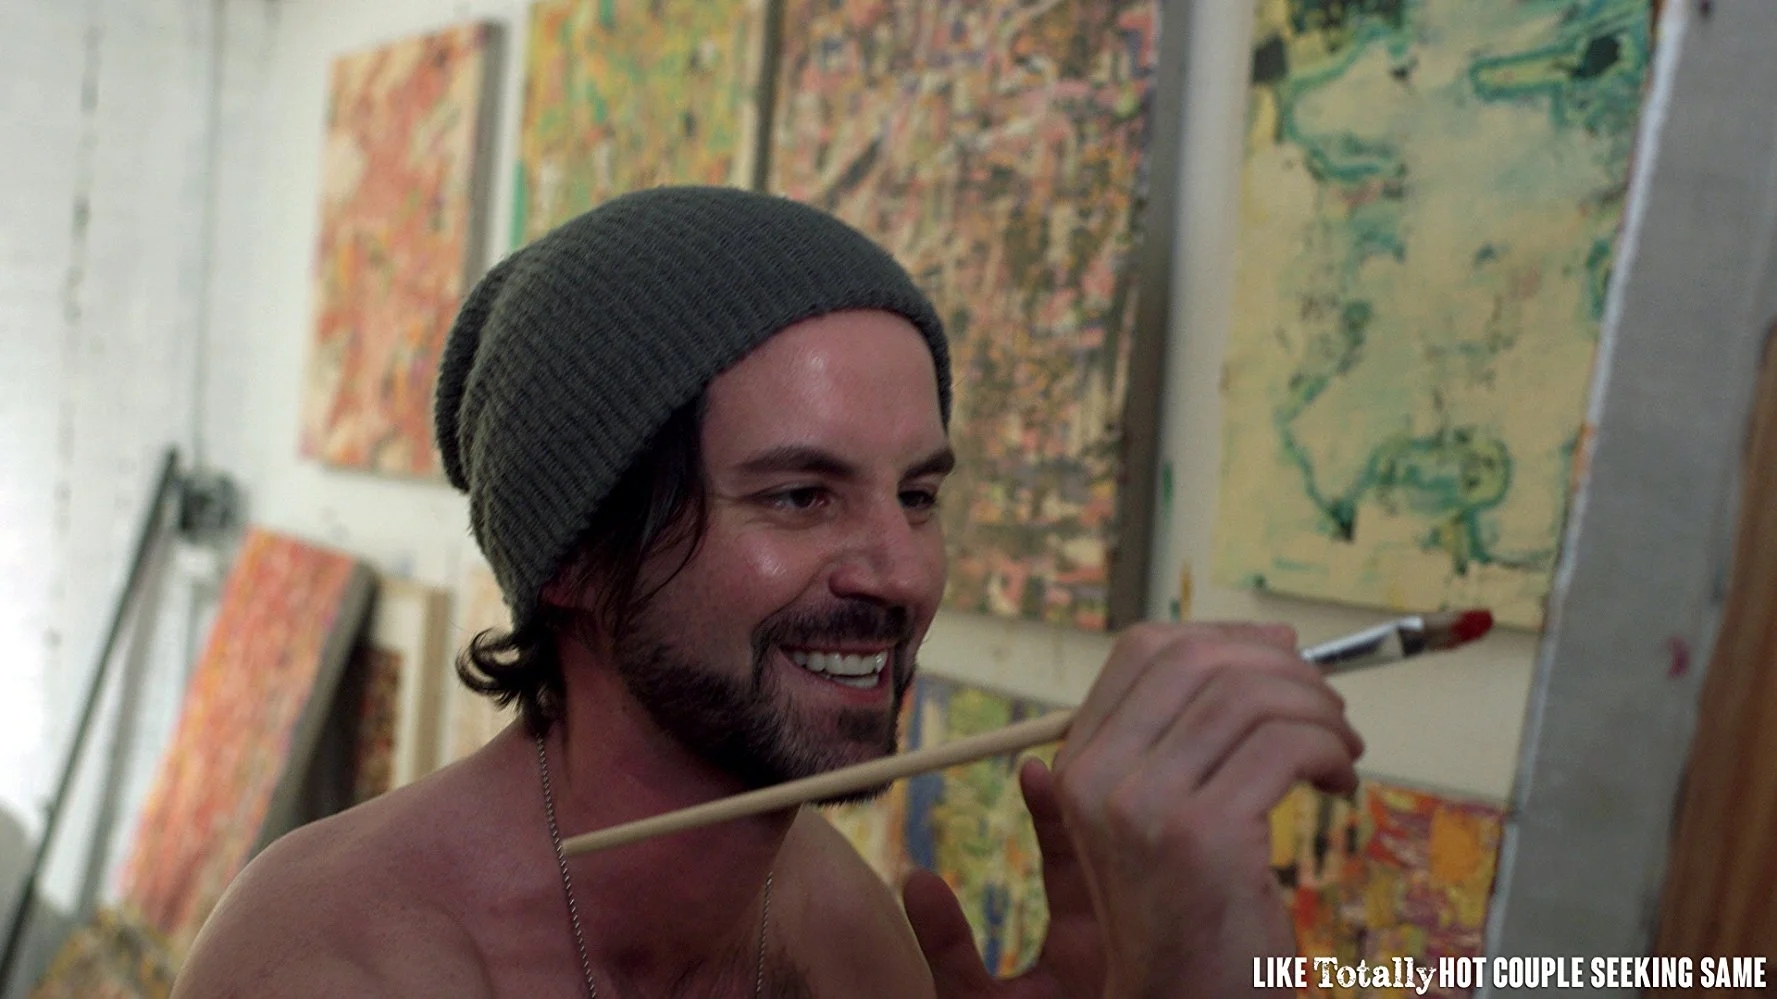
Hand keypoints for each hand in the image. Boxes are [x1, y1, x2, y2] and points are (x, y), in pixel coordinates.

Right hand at [905, 622, 1361, 998]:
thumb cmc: (1191, 917)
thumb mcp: (1160, 818)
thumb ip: (1183, 737)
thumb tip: (1264, 645)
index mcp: (1080, 765)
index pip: (1145, 650)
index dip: (1224, 639)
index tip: (1280, 658)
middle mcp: (1097, 777)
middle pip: (1197, 659)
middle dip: (1281, 668)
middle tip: (1326, 707)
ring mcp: (1142, 806)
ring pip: (1248, 697)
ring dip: (1317, 710)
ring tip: (1340, 749)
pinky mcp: (1202, 836)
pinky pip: (1284, 747)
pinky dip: (1329, 750)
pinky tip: (1340, 781)